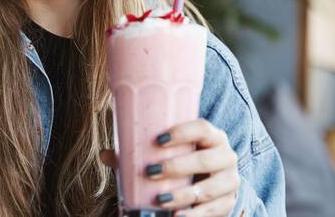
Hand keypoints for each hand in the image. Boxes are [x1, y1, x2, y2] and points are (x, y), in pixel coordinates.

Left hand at [100, 119, 239, 216]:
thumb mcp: (168, 155)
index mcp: (213, 137)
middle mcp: (226, 156)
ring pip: (209, 189)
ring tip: (160, 200)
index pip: (202, 128)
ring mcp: (229, 181)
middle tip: (151, 172)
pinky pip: (213, 211)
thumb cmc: (185, 162)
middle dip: (178, 167)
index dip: (183, 132)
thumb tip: (105, 155)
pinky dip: (194, 215)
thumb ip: (138, 154)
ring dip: (183, 195)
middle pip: (206, 159)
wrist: (213, 182)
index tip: (158, 140)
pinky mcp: (228, 203)